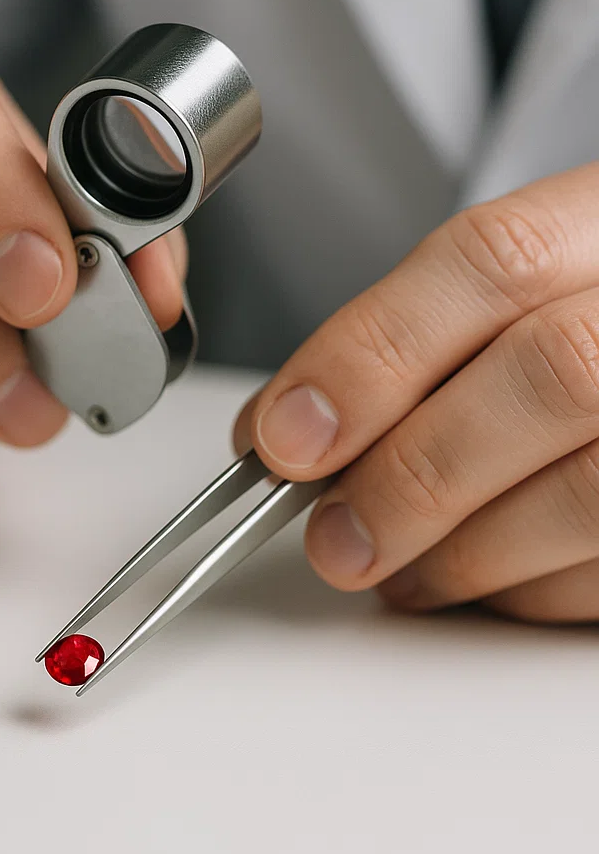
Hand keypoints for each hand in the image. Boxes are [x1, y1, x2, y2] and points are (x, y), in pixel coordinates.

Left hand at [235, 162, 598, 622]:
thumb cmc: (575, 321)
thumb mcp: (510, 294)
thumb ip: (413, 342)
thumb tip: (291, 427)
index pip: (493, 262)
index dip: (372, 354)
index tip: (285, 433)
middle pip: (554, 374)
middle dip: (414, 473)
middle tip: (335, 536)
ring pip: (591, 487)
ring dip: (463, 553)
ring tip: (396, 570)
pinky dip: (526, 591)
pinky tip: (481, 579)